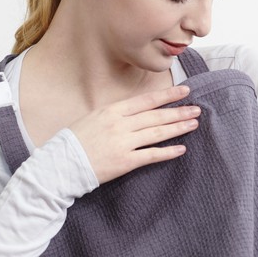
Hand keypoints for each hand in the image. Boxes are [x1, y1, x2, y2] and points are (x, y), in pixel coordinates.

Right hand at [69, 84, 199, 184]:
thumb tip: (135, 112)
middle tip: (196, 109)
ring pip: (157, 133)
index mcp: (112, 111)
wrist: (61, 165)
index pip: (146, 101)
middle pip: (156, 116)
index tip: (184, 91)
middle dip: (178, 112)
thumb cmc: (74, 142)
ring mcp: (123, 143)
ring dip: (177, 128)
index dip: (167, 96)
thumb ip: (115, 115)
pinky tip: (181, 149)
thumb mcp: (93, 119)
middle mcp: (120, 125)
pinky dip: (168, 152)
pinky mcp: (125, 162)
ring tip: (193, 124)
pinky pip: (151, 155)